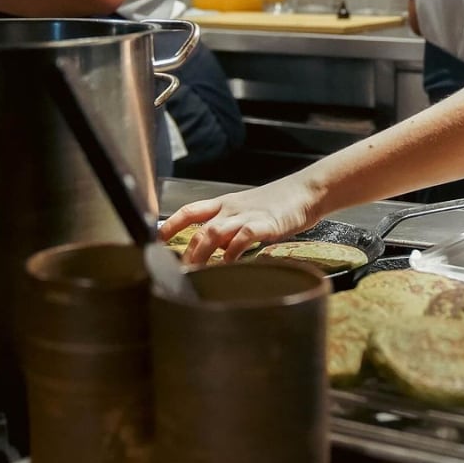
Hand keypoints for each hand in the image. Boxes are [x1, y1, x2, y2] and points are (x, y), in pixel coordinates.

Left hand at [159, 179, 321, 265]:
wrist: (307, 191)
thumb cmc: (280, 203)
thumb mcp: (248, 211)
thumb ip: (230, 229)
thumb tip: (214, 250)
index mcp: (224, 204)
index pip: (189, 211)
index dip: (170, 226)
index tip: (156, 242)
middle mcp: (231, 209)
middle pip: (199, 230)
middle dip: (186, 253)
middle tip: (179, 272)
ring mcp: (247, 216)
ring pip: (214, 233)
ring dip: (202, 254)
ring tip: (197, 272)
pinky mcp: (265, 224)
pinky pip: (243, 238)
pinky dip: (233, 252)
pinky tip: (229, 264)